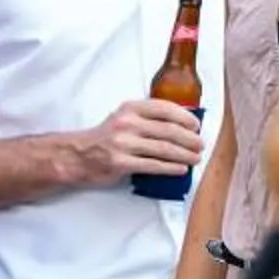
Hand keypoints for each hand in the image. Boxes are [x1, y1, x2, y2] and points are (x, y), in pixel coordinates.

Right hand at [68, 100, 206, 187]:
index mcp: (131, 108)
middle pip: (169, 130)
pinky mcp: (121, 163)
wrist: (77, 155)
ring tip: (196, 158)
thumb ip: (148, 117)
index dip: (186, 118)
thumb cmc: (105, 137)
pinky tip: (181, 169)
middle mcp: (128, 123)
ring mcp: (124, 143)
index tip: (197, 126)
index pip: (166, 109)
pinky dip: (171, 168)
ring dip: (185, 155)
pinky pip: (153, 165)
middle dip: (190, 139)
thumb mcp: (124, 117)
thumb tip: (182, 124)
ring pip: (164, 149)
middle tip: (201, 145)